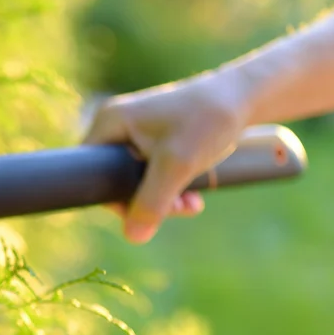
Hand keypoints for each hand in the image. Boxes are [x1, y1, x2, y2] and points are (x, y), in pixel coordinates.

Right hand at [84, 69, 252, 242]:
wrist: (244, 96)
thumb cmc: (208, 120)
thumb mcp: (177, 165)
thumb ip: (152, 202)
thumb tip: (133, 237)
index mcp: (109, 122)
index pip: (89, 172)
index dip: (112, 198)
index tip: (143, 211)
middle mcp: (116, 126)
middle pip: (113, 180)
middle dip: (145, 201)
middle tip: (176, 208)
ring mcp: (134, 132)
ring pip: (135, 181)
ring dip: (162, 199)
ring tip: (189, 205)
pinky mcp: (153, 140)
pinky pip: (150, 174)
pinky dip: (169, 188)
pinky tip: (191, 197)